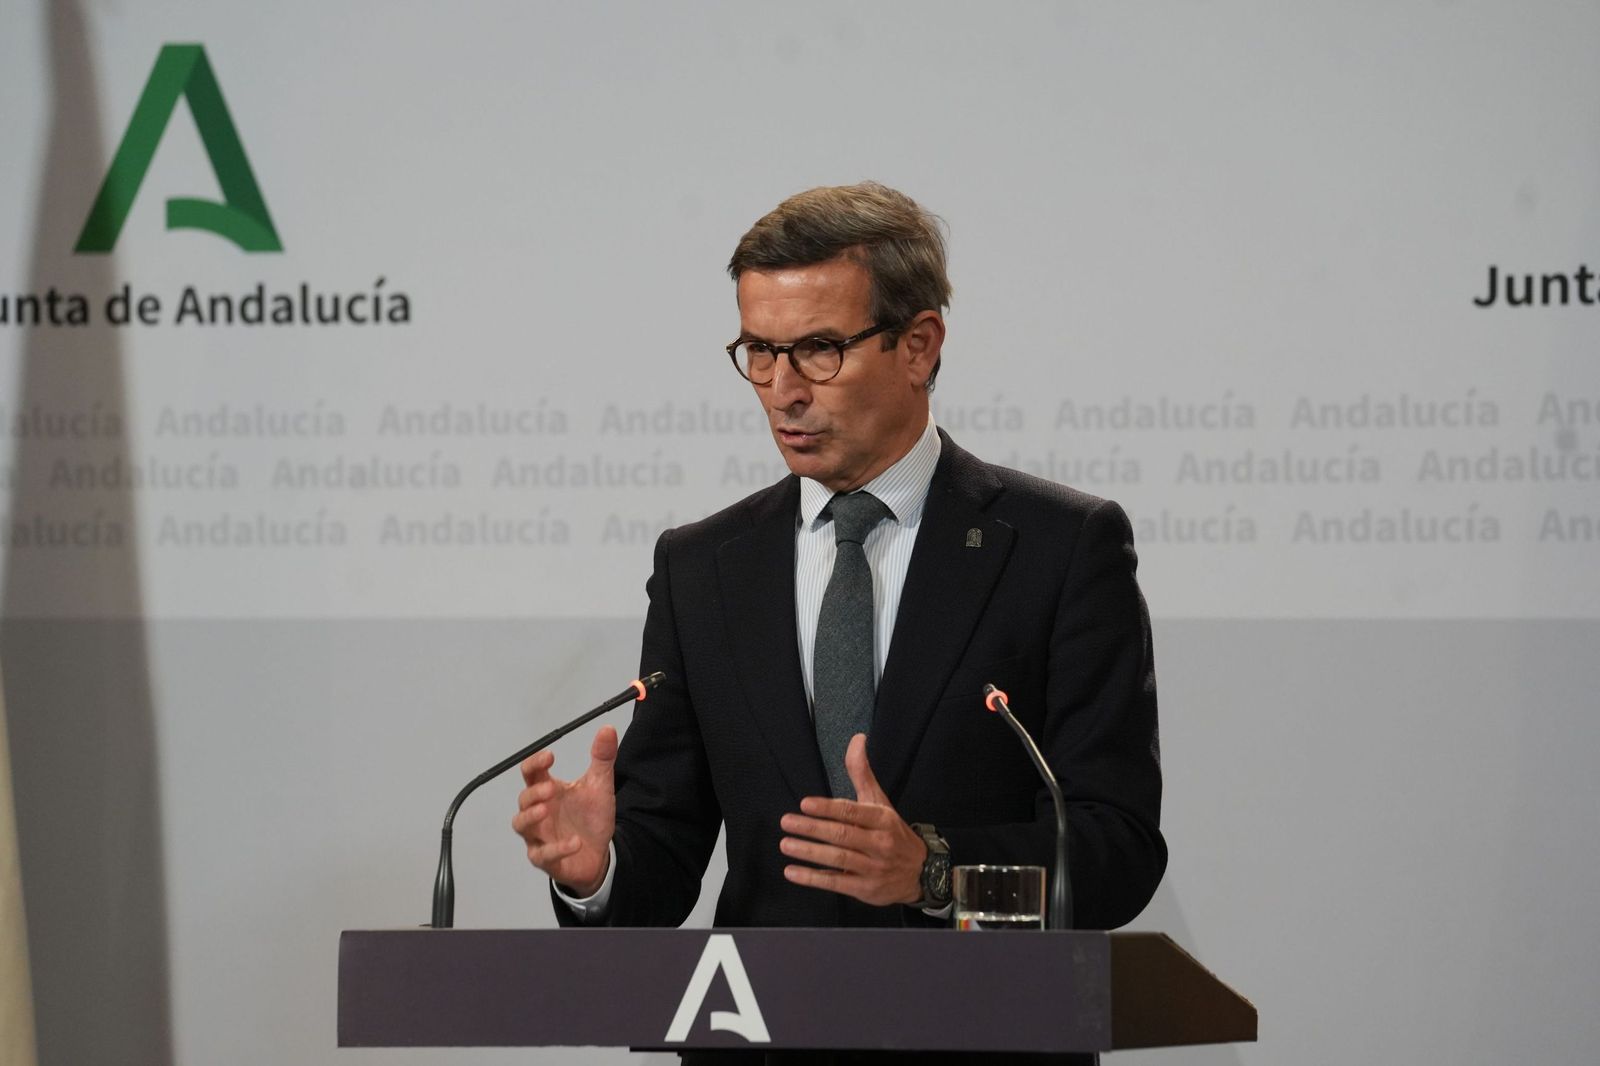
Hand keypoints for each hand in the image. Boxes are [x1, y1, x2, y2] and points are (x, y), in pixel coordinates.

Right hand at [511, 725, 616, 895]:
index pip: (531, 773)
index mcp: (548, 791)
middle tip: (550, 789)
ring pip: (521, 825)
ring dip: (530, 817)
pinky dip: (557, 849)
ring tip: (545, 811)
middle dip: (533, 793)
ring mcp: (539, 835)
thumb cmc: (591, 818)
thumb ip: (602, 758)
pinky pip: (543, 855)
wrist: (600, 852)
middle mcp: (539, 812)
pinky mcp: (547, 858)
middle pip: (523, 799)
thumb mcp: (600, 786)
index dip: (535, 763)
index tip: (549, 756)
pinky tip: (574, 842)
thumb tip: (608, 729)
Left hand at [779, 733, 926, 906]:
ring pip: (838, 860)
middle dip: (813, 829)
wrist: (922, 872)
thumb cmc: (892, 832)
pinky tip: (792, 872)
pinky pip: (836, 883)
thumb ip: (862, 773)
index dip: (828, 808)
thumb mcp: (881, 802)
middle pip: (842, 835)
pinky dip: (813, 879)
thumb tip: (857, 739)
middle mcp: (880, 843)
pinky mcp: (865, 889)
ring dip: (810, 853)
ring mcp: (873, 868)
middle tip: (787, 822)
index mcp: (882, 819)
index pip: (853, 812)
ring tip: (786, 844)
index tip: (805, 803)